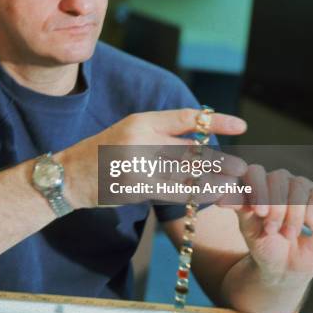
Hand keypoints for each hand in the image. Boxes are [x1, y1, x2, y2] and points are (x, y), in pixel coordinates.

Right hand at [59, 108, 246, 208]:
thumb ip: (160, 137)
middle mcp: (142, 140)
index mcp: (142, 122)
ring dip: (212, 180)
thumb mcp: (130, 133)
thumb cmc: (103, 152)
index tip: (241, 126)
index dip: (216, 120)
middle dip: (219, 160)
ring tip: (232, 184)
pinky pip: (174, 192)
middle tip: (241, 167)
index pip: (187, 117)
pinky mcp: (136, 188)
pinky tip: (209, 195)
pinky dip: (194, 194)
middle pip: (191, 150)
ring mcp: (139, 165)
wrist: (71, 175)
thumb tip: (200, 143)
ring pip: (186, 174)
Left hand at [221, 165, 312, 284]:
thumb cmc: (261, 240)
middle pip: (277, 179)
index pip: (254, 172)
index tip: (258, 212)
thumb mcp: (247, 225)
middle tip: (271, 229)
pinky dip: (311, 217)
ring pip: (298, 188)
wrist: (283, 263)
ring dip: (292, 215)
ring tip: (286, 234)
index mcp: (255, 181)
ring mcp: (299, 186)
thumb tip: (222, 197)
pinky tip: (306, 228)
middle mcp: (277, 179)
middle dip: (275, 207)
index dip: (257, 190)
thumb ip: (239, 207)